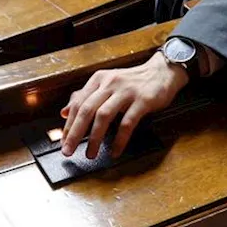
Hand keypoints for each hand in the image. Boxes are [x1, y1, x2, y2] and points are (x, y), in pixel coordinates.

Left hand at [60, 51, 187, 158]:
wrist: (162, 72)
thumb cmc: (133, 82)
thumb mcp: (107, 84)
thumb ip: (86, 97)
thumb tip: (64, 112)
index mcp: (99, 79)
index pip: (78, 103)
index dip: (69, 124)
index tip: (64, 141)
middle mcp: (110, 83)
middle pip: (87, 110)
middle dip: (75, 133)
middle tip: (68, 151)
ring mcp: (126, 91)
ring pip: (104, 116)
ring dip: (95, 138)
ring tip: (91, 154)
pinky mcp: (142, 101)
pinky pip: (127, 123)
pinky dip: (119, 140)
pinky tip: (115, 151)